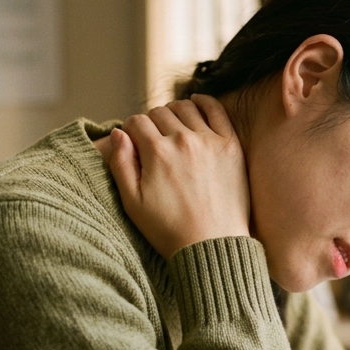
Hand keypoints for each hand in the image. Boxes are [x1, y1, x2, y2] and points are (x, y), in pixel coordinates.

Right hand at [105, 96, 250, 258]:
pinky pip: (216, 110)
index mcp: (157, 153)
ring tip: (171, 127)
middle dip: (151, 123)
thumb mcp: (132, 203)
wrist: (212, 247)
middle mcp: (183, 141)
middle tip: (153, 140)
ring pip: (185, 107)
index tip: (134, 144)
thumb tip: (118, 133)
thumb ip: (120, 164)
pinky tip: (195, 104)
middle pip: (159, 113)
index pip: (137, 122)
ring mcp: (210, 141)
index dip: (131, 131)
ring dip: (173, 112)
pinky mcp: (231, 146)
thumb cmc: (169, 230)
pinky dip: (203, 102)